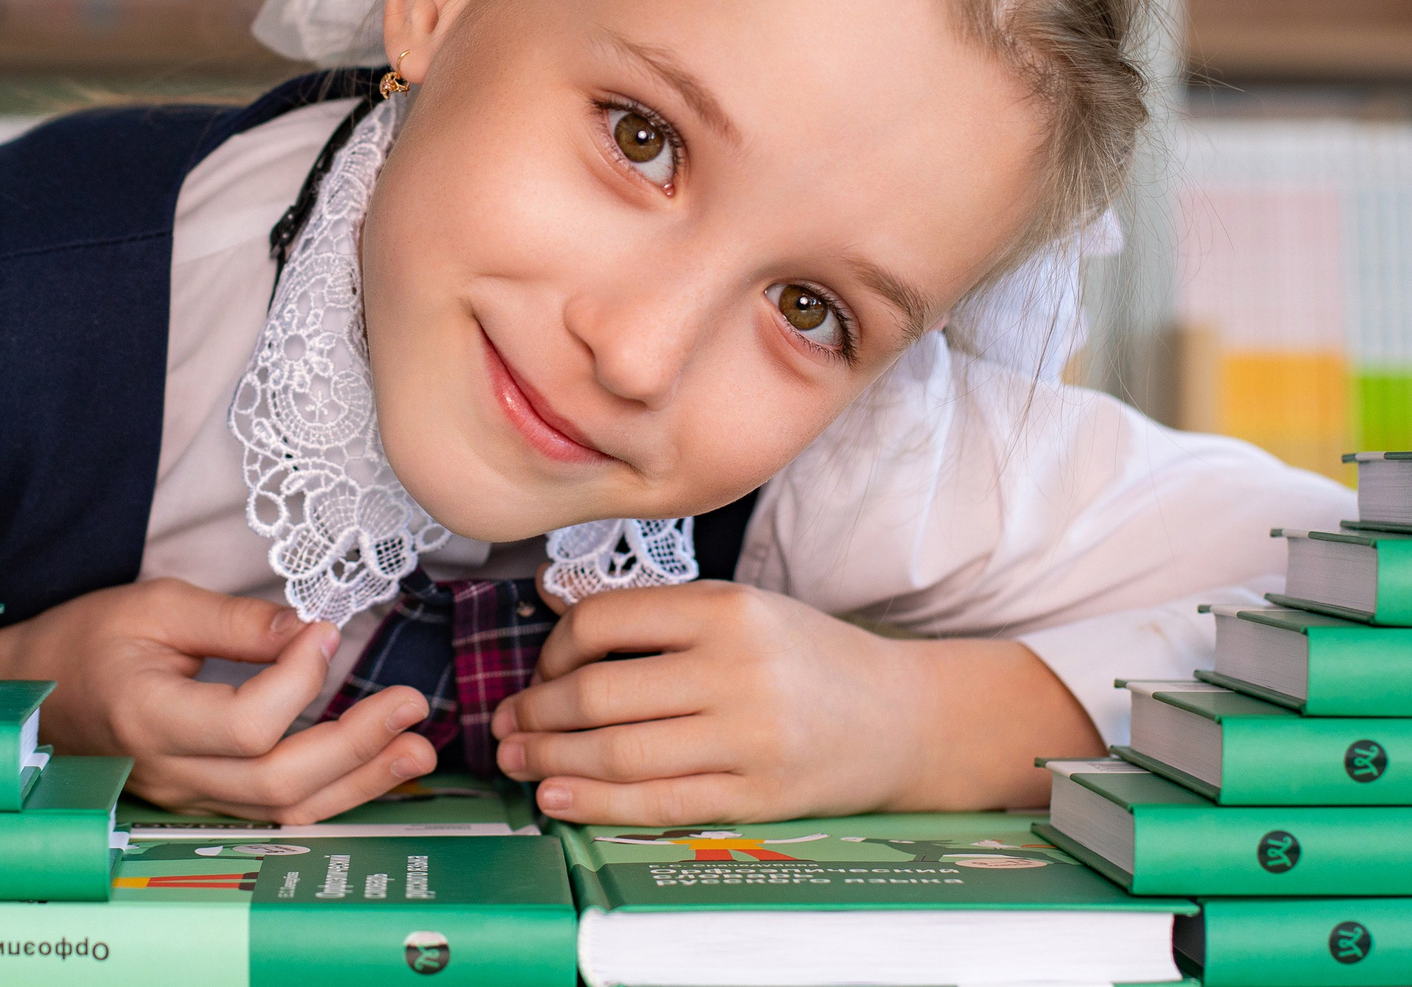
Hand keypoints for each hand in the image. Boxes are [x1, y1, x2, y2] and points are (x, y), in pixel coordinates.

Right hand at [0, 577, 434, 823]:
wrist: (36, 690)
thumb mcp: (156, 604)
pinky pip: (274, 811)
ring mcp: (188, 794)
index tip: (322, 633)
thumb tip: (310, 631)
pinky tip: (375, 768)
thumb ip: (235, 622)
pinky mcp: (203, 798)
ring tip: (417, 748)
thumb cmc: (89, 638)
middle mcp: (173, 771)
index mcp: (151, 716)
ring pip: (284, 810)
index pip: (245, 723)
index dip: (297, 682)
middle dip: (356, 746)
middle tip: (410, 703)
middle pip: (278, 781)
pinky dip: (332, 793)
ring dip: (359, 781)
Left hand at [489, 581, 1103, 823]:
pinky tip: (555, 798)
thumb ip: (658, 613)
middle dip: (536, 714)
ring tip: (516, 760)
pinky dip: (594, 804)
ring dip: (550, 761)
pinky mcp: (756, 795)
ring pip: (618, 752)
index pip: (605, 622)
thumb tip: (556, 608)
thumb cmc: (812, 659)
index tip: (540, 670)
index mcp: (726, 608)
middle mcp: (734, 668)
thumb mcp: (744, 608)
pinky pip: (657, 802)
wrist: (905, 717)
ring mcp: (747, 736)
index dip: (553, 650)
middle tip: (506, 724)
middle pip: (599, 693)